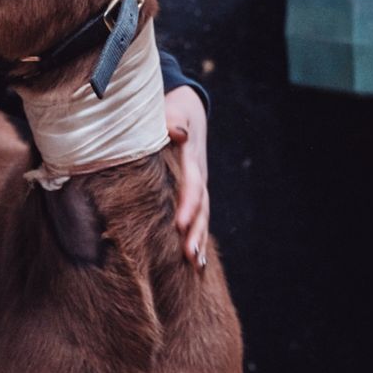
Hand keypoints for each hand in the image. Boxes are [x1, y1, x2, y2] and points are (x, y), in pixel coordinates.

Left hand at [165, 85, 210, 272]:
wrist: (186, 108)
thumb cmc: (170, 109)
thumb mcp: (172, 108)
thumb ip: (173, 119)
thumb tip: (177, 131)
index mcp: (189, 158)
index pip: (191, 184)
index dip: (186, 204)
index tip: (179, 224)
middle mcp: (198, 175)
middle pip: (200, 206)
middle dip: (195, 230)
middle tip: (189, 253)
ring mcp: (198, 185)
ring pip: (201, 215)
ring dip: (199, 238)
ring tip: (196, 263)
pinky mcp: (193, 193)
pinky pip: (197, 217)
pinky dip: (198, 238)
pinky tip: (197, 263)